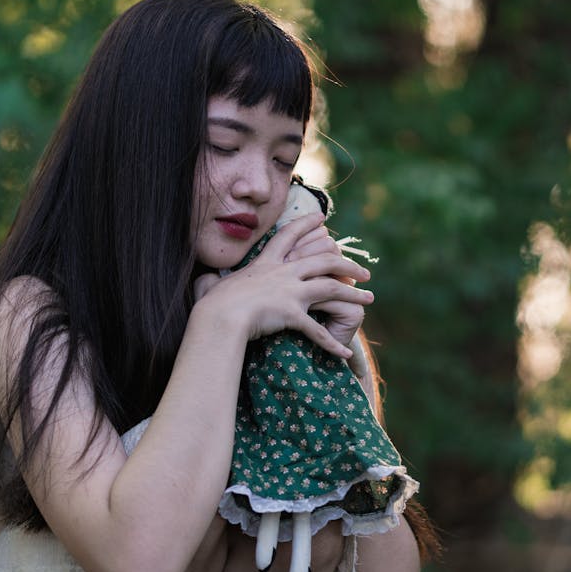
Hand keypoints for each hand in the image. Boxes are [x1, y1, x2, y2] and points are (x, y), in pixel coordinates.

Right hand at [194, 214, 372, 358]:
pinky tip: (344, 353)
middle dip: (348, 265)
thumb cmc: (212, 304)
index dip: (307, 225)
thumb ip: (212, 282)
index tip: (323, 219)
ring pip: (331, 289)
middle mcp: (283, 273)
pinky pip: (318, 331)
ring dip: (353, 295)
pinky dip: (332, 344)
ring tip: (370, 300)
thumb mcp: (213, 285)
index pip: (289, 236)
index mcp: (266, 264)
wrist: (218, 316)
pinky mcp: (292, 313)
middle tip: (365, 272)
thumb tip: (200, 281)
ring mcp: (290, 292)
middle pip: (324, 261)